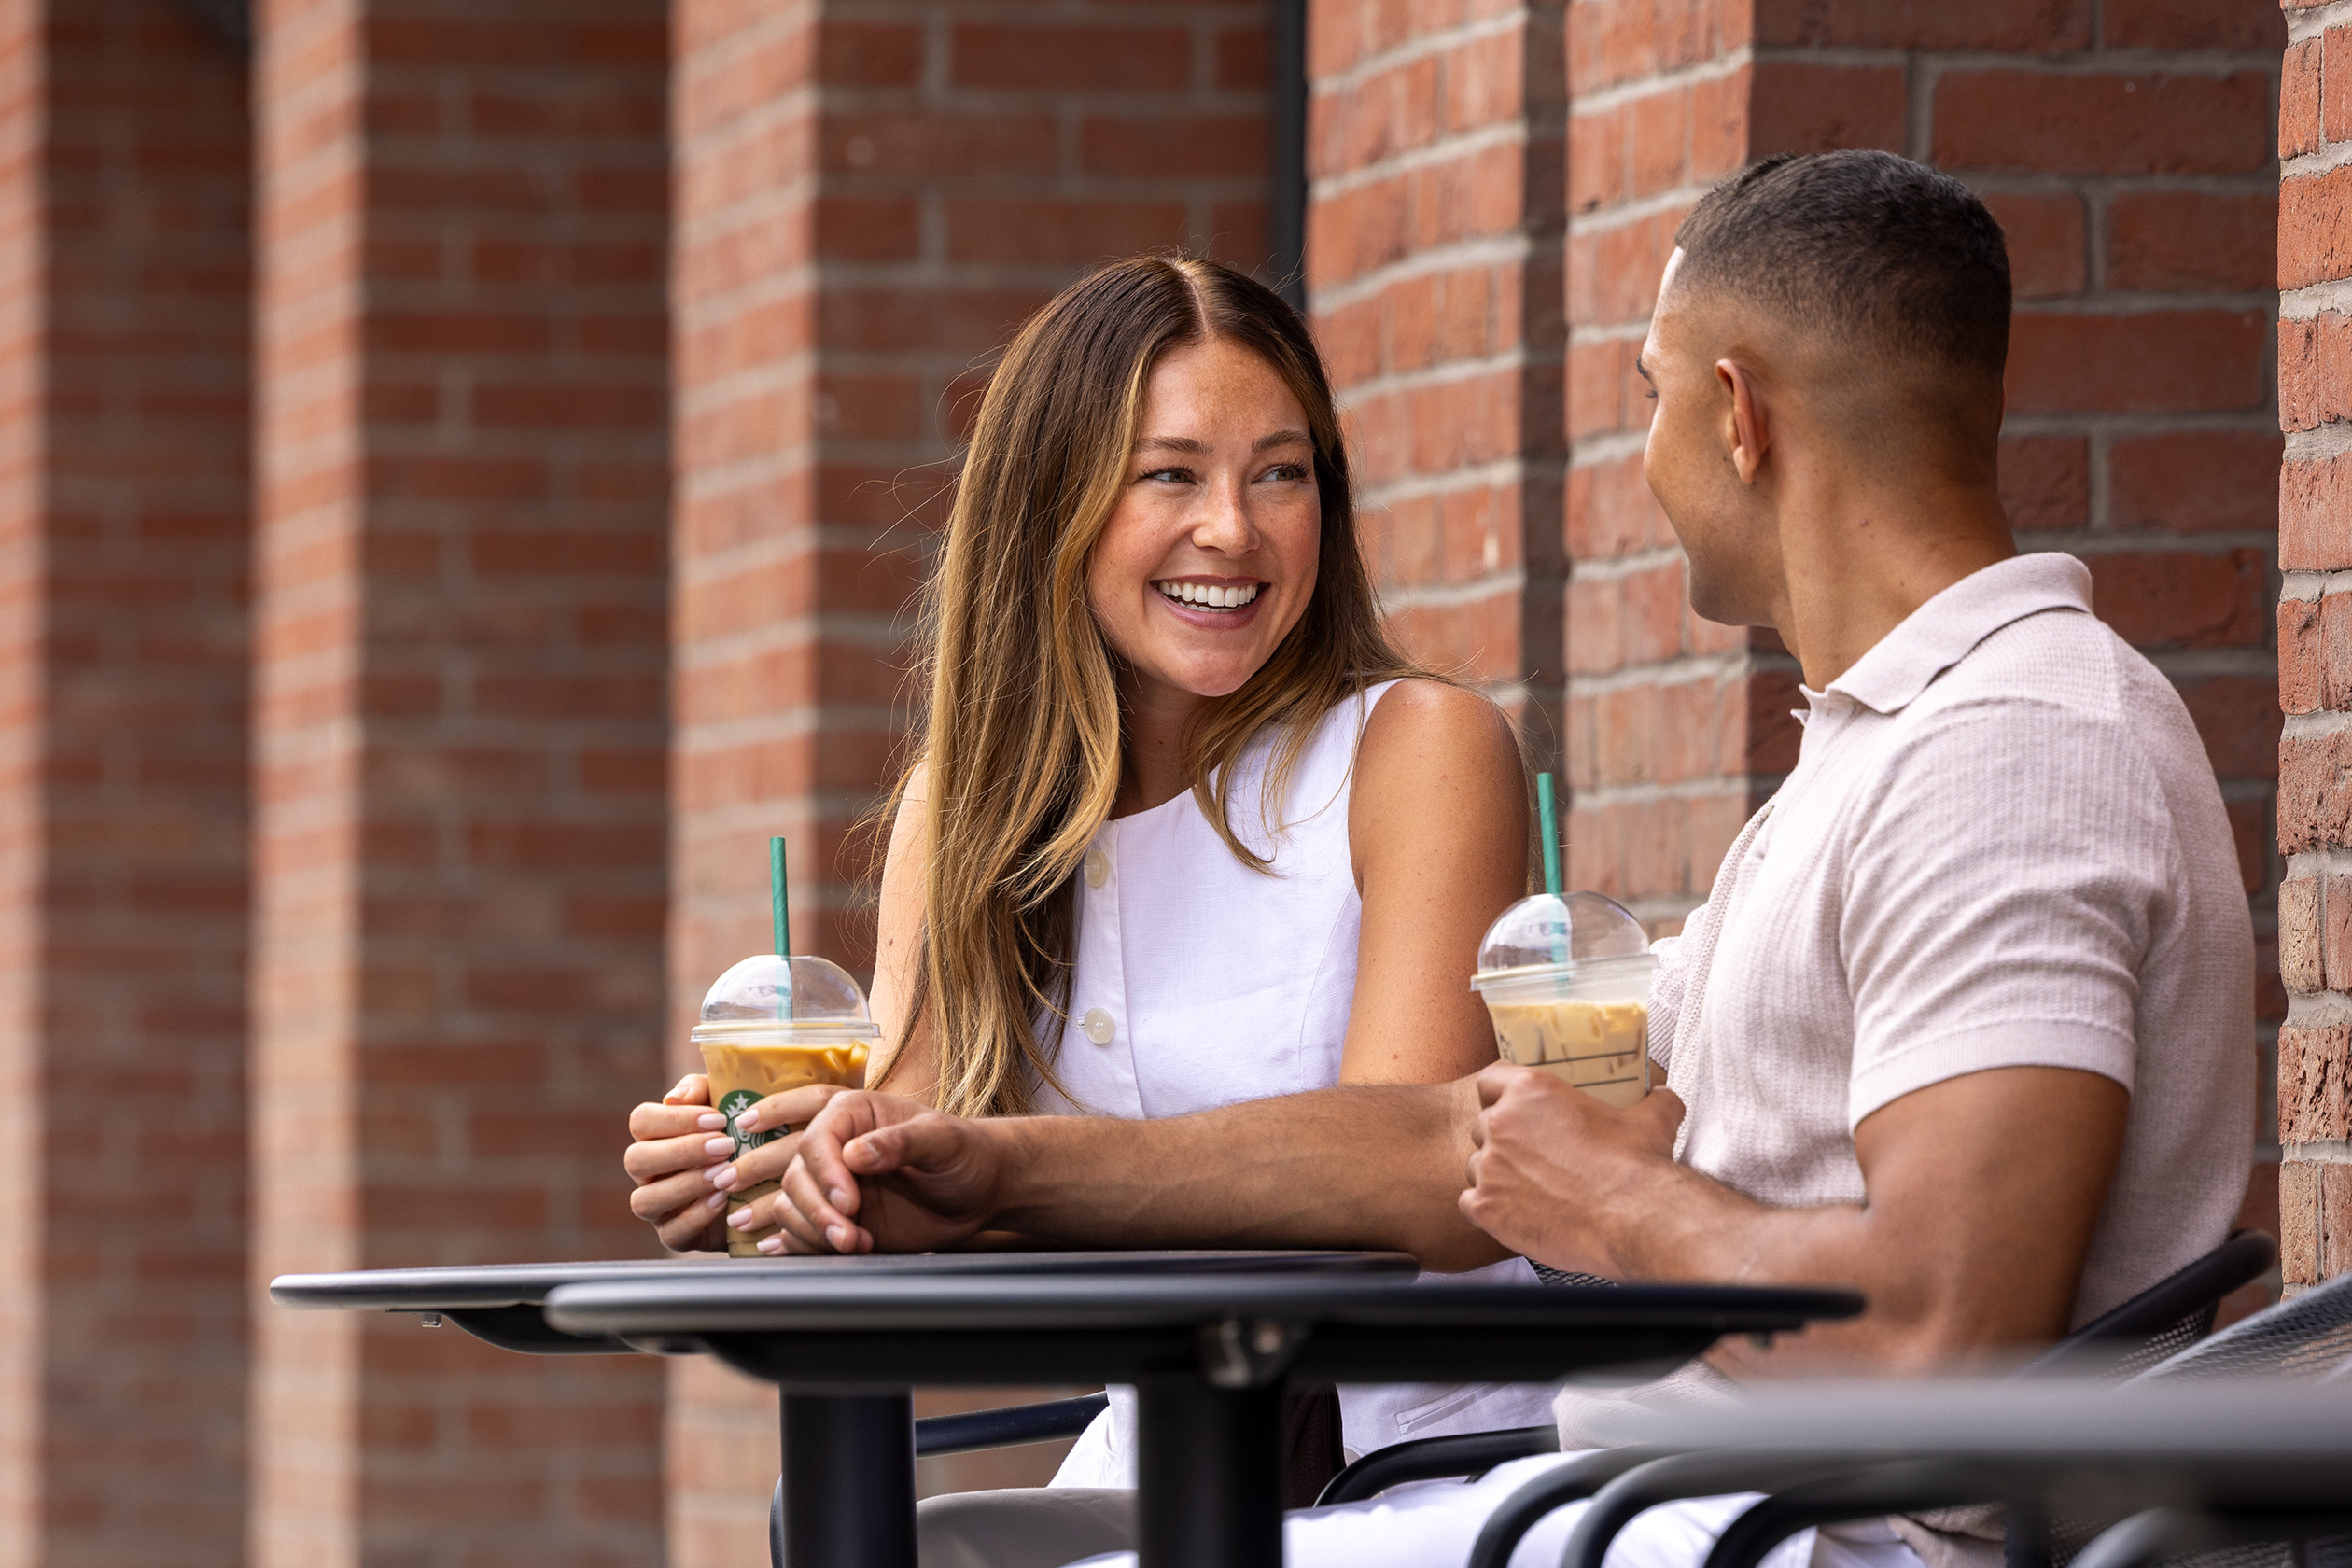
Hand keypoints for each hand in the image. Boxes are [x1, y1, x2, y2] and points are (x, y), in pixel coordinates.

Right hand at [623, 1074, 853, 1250]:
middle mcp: (647, 1172)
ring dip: (685, 1185)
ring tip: (723, 1173)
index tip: (718, 1119)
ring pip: (645, 1200)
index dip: (675, 1119)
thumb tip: (676, 1097)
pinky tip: (723, 1200)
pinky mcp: (674, 1236)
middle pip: (636, 1159)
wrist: (764, 1185)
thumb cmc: (740, 1135)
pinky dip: (696, 1216)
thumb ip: (702, 1090)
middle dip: (682, 1151)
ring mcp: (657, 1207)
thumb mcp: (727, 1106)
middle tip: (726, 1145)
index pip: (641, 1120)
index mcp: (654, 1136)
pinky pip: (671, 1233)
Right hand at [771, 1090, 1008, 1254]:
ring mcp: (832, 1182)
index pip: (818, 1140)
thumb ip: (901, 1142)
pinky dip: (811, 1245)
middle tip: (849, 1236)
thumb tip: (855, 1153)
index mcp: (854, 1114)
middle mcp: (835, 1146)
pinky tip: (841, 1249)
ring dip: (814, 1231)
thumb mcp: (943, 1141)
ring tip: (855, 1245)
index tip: (849, 1203)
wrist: (978, 1192)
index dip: (825, 1173)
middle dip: (817, 1210)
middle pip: (795, 1176)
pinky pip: (798, 1230)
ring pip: (790, 1205)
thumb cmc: (965, 1154)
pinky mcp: (834, 1215)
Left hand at [1458, 1064, 1685, 1275]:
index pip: (1490, 1080)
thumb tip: (1664, 1098)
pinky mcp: (1488, 1207)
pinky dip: (1489, 1210)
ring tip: (1530, 1190)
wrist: (1636, 1218)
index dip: (1500, 1094)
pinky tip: (1516, 1214)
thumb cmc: (1637, 1169)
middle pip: (1483, 1125)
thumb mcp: (1651, 1119)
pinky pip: (1470, 1204)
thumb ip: (1653, 1101)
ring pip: (1476, 1166)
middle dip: (1502, 1140)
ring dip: (1496, 1175)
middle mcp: (1502, 1123)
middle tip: (1532, 1157)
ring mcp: (1490, 1167)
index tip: (1511, 1107)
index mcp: (1531, 1091)